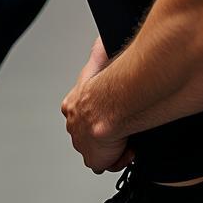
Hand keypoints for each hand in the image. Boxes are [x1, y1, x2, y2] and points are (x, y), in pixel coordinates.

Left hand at [61, 37, 132, 172]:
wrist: (107, 108)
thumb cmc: (105, 87)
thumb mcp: (100, 62)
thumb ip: (100, 53)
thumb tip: (103, 39)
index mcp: (73, 105)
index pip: (81, 112)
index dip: (98, 113)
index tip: (111, 111)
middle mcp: (75, 126)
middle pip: (91, 133)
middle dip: (107, 131)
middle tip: (122, 126)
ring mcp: (83, 144)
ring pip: (100, 149)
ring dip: (114, 145)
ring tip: (127, 137)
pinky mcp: (94, 159)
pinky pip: (107, 163)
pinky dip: (119, 158)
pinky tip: (129, 148)